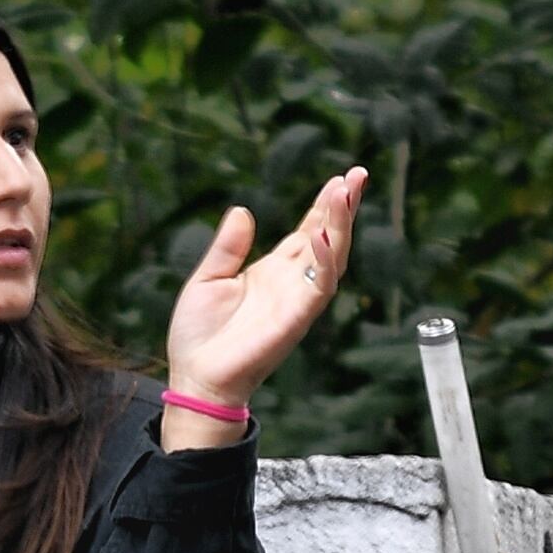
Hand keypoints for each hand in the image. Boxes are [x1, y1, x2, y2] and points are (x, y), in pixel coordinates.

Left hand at [161, 166, 369, 432]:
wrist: (194, 378)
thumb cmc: (199, 335)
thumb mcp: (208, 278)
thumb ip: (228, 247)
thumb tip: (243, 210)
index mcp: (273, 271)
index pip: (308, 232)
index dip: (325, 207)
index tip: (340, 178)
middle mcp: (291, 283)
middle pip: (328, 239)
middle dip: (344, 207)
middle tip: (358, 174)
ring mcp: (297, 300)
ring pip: (332, 258)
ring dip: (341, 226)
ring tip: (346, 192)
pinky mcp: (295, 319)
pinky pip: (319, 287)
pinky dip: (325, 260)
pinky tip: (323, 234)